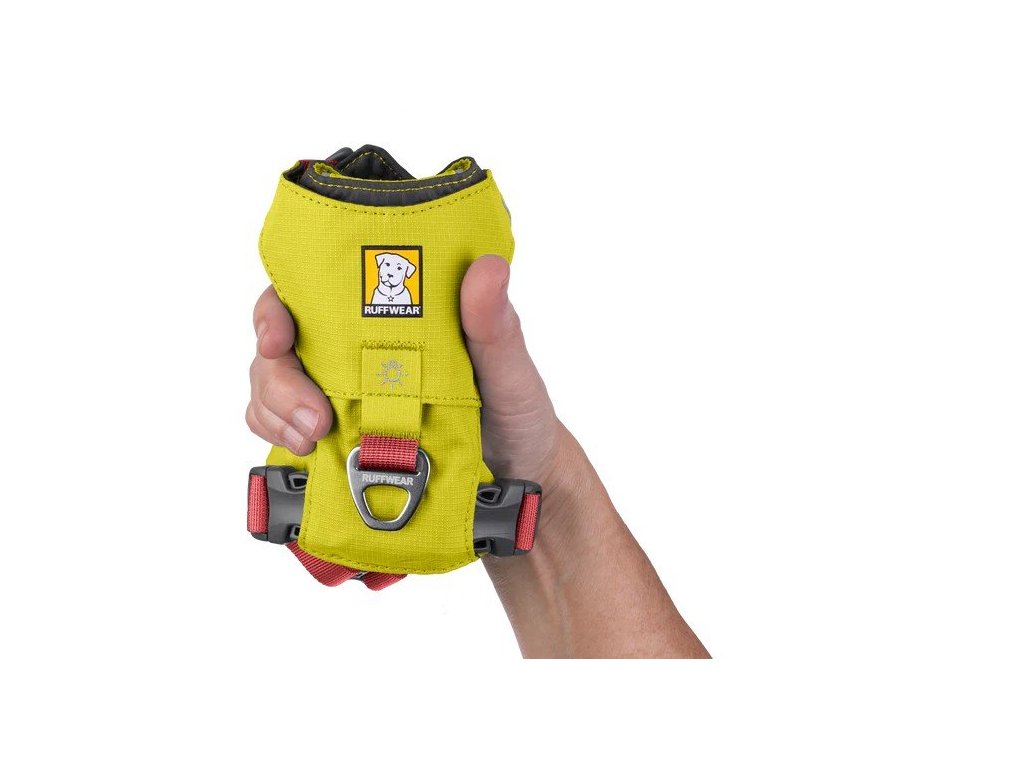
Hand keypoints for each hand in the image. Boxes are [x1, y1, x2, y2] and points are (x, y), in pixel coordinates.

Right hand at [247, 255, 562, 488]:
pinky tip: (304, 453)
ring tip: (311, 441)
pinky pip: (284, 430)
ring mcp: (340, 394)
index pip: (311, 290)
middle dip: (277, 378)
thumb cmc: (516, 413)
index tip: (279, 337)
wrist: (519, 479)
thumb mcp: (511, 369)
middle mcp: (354, 348)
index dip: (277, 308)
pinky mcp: (337, 439)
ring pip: (272, 387)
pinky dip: (279, 438)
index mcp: (389, 315)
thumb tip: (486, 268)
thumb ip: (496, 326)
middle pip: (280, 345)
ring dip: (275, 412)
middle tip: (312, 418)